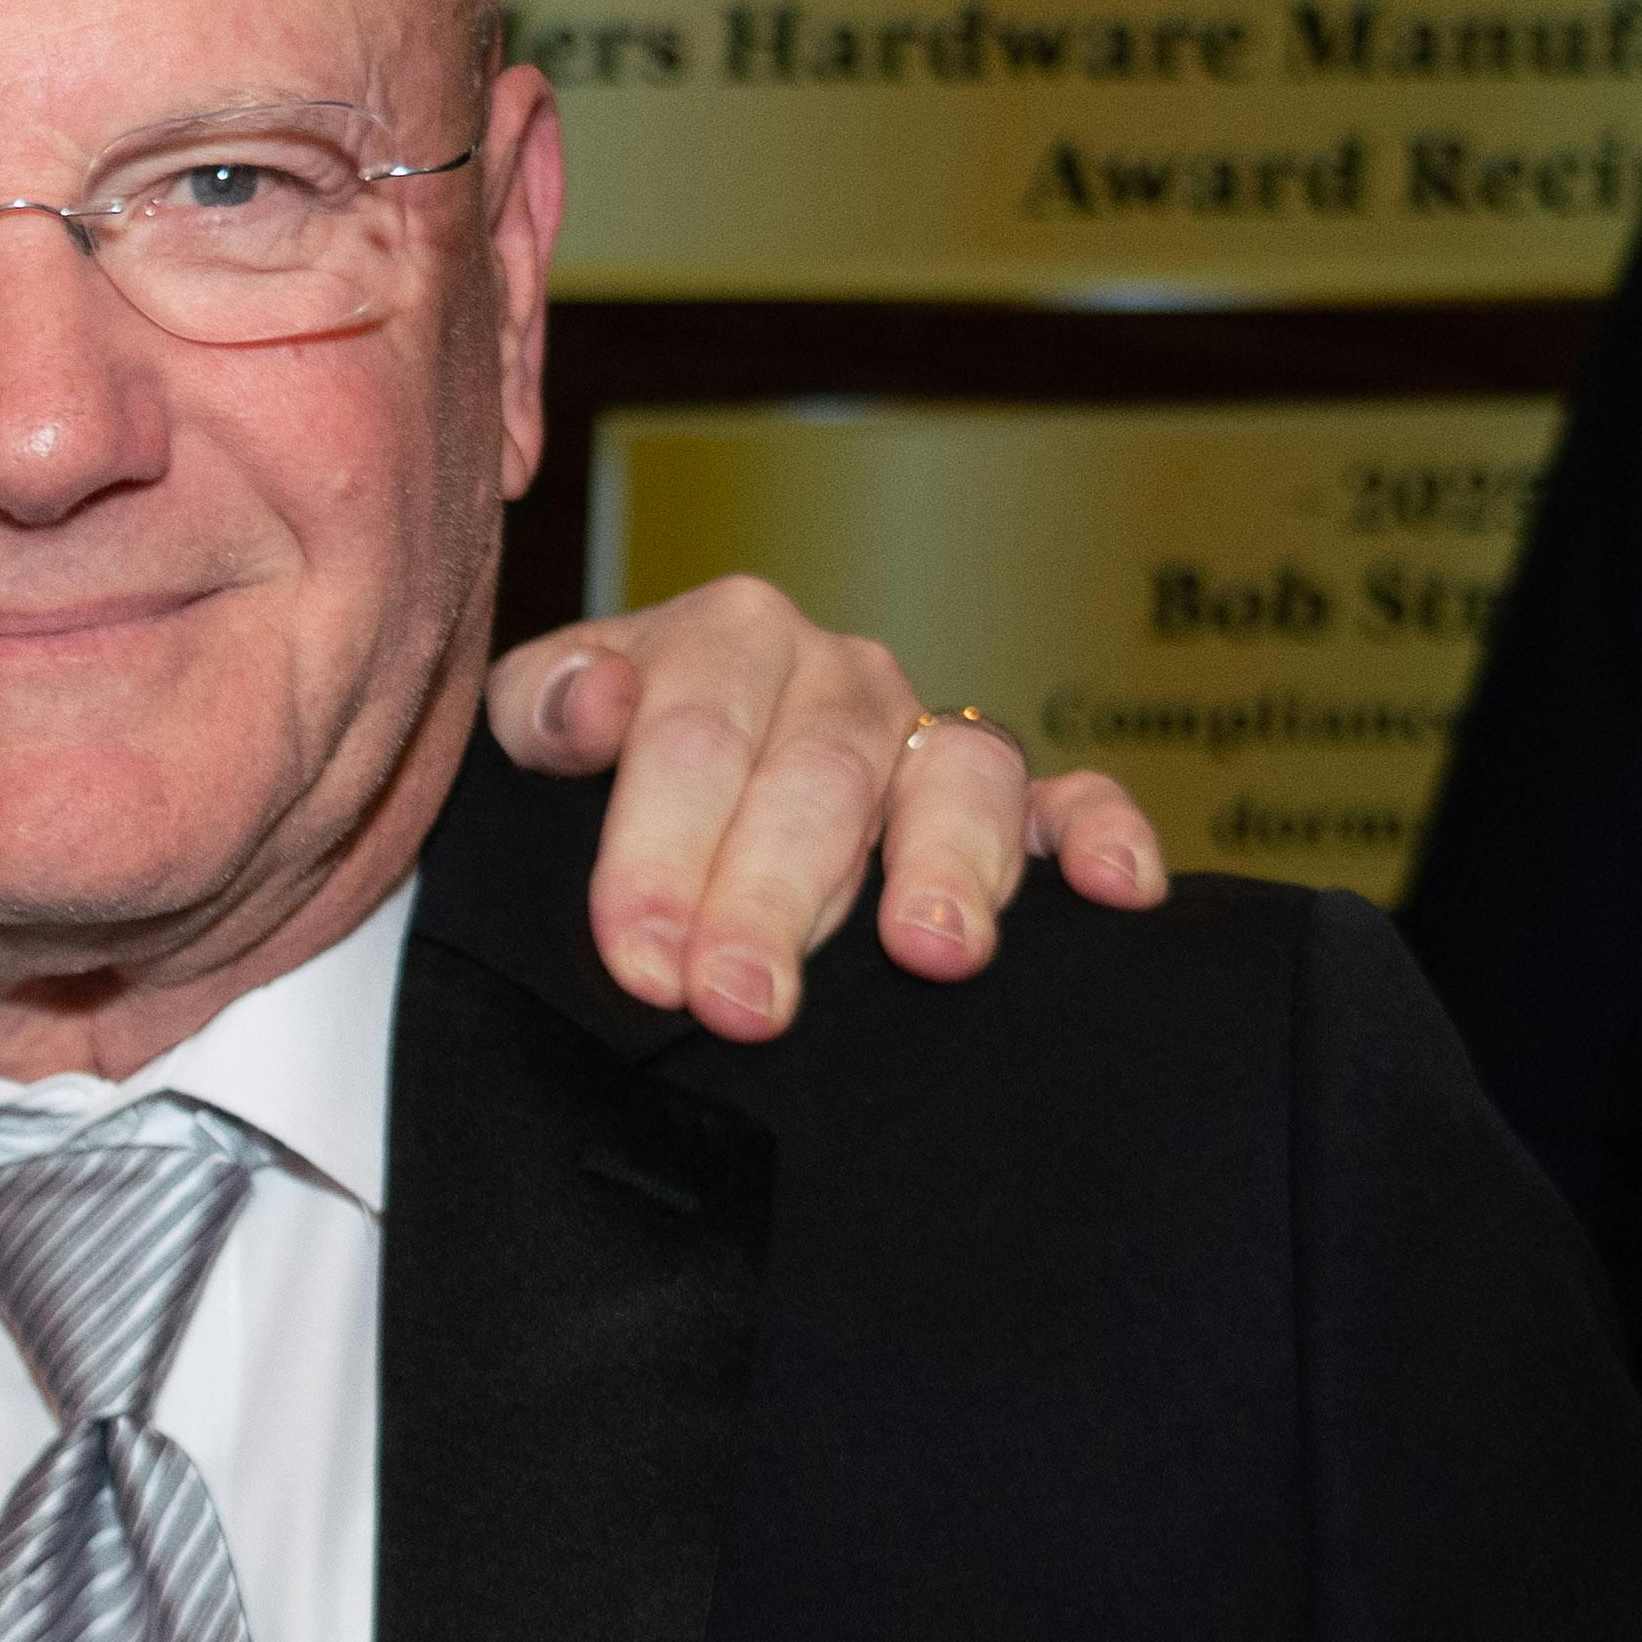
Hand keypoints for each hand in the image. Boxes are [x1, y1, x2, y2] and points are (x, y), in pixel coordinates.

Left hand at [485, 572, 1168, 1044]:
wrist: (654, 796)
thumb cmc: (588, 777)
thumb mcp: (526, 734)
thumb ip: (540, 712)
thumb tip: (589, 705)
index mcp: (720, 638)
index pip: (694, 736)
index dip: (662, 851)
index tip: (642, 959)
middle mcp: (837, 675)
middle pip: (818, 777)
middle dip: (776, 898)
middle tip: (741, 1004)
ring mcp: (927, 734)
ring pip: (956, 779)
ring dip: (947, 864)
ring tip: (931, 951)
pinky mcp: (1011, 802)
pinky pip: (1073, 801)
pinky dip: (1102, 835)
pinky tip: (1115, 890)